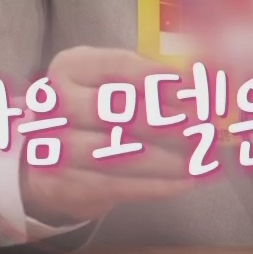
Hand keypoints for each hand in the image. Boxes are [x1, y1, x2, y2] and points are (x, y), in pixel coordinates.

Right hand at [17, 46, 200, 227]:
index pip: (118, 66)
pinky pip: (115, 186)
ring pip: (117, 153)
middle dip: (166, 121)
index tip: (194, 87)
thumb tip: (205, 81)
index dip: (159, 77)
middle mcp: (55, 103)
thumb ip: (155, 79)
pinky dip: (155, 186)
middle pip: (115, 111)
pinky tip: (184, 182)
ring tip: (202, 161)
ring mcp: (52, 146)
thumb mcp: (115, 81)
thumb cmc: (95, 107)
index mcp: (71, 67)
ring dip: (167, 160)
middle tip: (204, 129)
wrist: (47, 152)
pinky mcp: (61, 184)